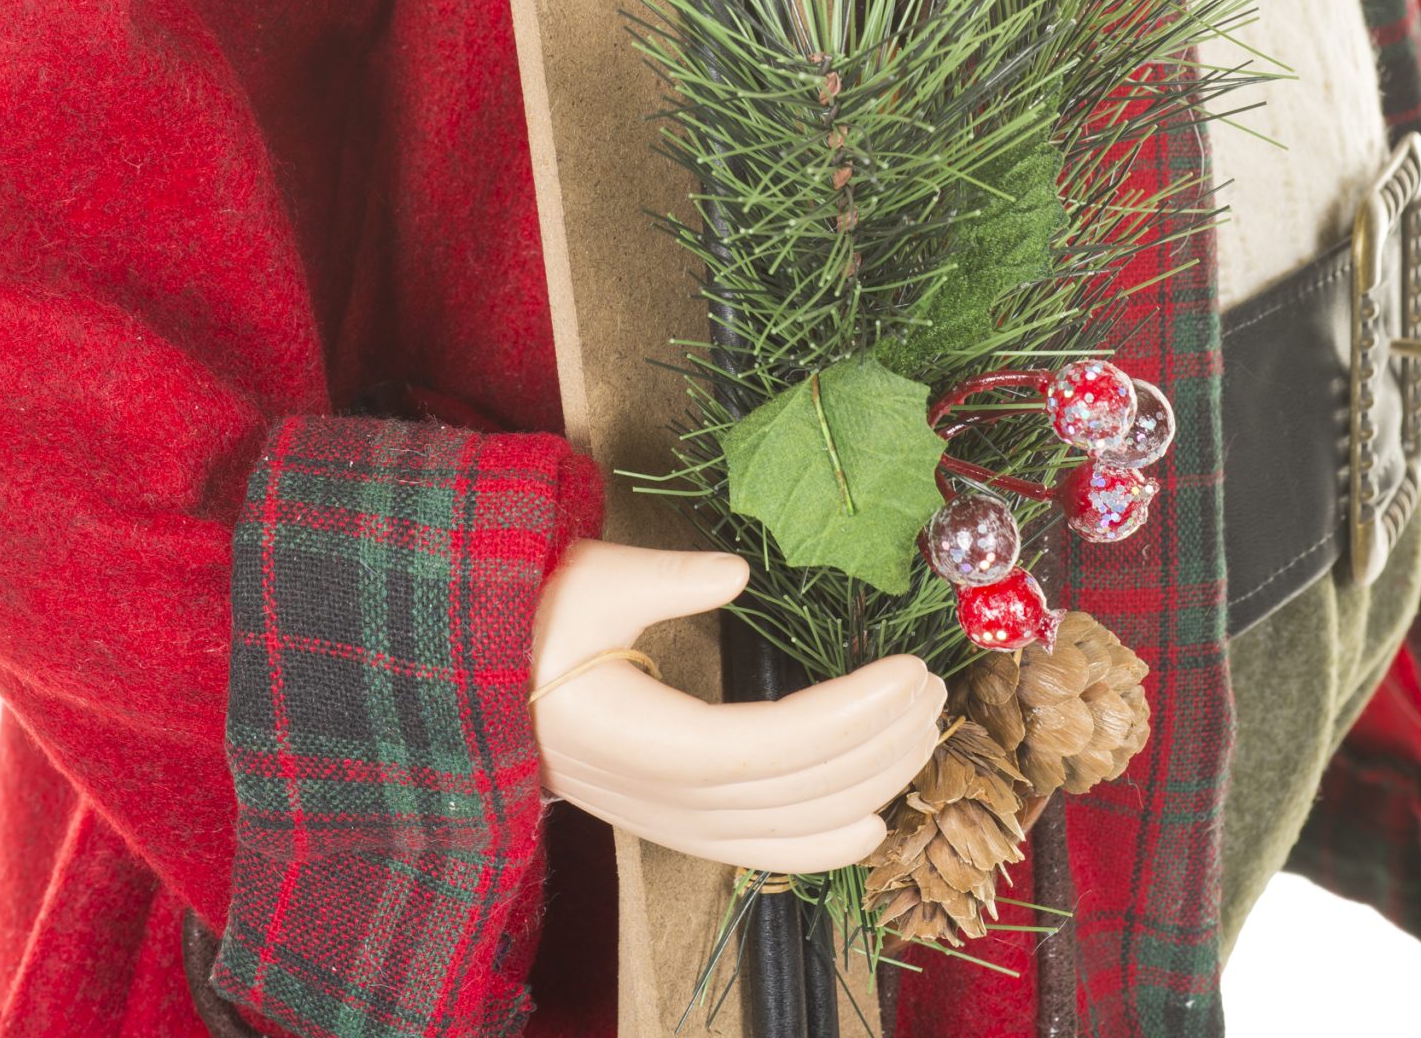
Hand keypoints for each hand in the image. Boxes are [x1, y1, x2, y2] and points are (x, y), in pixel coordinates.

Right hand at [530, 542, 945, 870]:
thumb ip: (667, 578)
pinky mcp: (682, 824)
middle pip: (797, 789)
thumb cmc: (538, 625)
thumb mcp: (593, 582)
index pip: (769, 744)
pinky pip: (767, 850)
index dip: (847, 716)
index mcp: (646, 740)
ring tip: (924, 726)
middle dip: (880, 740)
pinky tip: (877, 824)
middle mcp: (667, 800)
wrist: (487, 688)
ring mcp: (675, 822)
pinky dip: (826, 844)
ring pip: (794, 824)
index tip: (907, 671)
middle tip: (934, 684)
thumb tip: (736, 570)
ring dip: (871, 781)